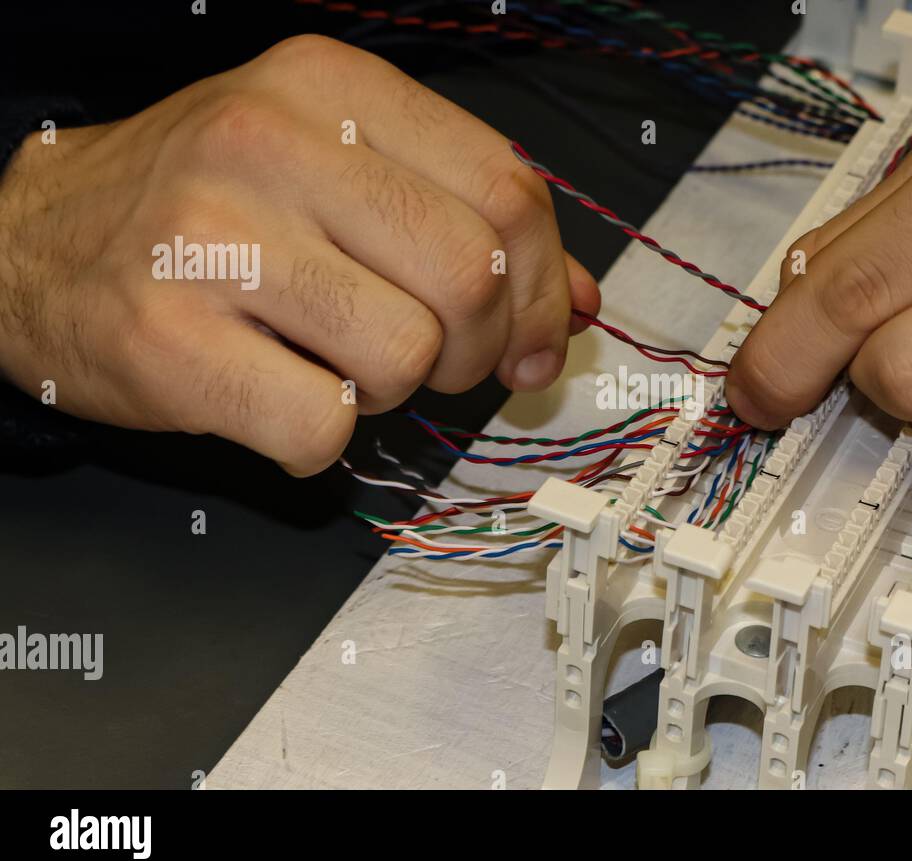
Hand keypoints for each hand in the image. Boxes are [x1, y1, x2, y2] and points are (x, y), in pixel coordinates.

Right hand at [0, 35, 598, 474]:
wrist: (31, 246)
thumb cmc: (203, 210)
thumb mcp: (334, 167)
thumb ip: (462, 216)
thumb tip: (576, 303)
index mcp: (328, 89)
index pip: (508, 190)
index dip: (547, 285)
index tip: (538, 335)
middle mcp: (267, 145)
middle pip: (472, 275)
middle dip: (480, 348)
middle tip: (439, 361)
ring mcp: (209, 240)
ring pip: (407, 356)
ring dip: (395, 390)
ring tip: (334, 364)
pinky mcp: (168, 340)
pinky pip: (325, 427)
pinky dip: (320, 440)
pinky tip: (280, 399)